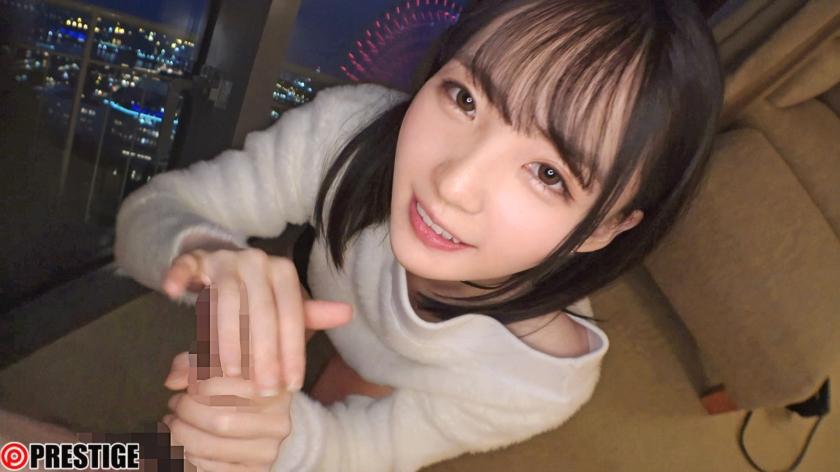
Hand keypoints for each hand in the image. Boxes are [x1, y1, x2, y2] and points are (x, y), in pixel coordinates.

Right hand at [162, 246, 351, 394]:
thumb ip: (311, 314)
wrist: (225, 262)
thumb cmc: (262, 294)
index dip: (292, 352)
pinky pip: (185, 265)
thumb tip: (348, 313)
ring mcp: (224, 259)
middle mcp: (256, 261)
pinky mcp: (196, 259)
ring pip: (225, 299)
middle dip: (263, 354)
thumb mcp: (287, 305)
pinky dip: (178, 276)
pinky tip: (174, 294)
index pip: (291, 316)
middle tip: (263, 389)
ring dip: (226, 337)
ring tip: (229, 372)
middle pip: (261, 311)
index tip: (291, 386)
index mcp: (283, 271)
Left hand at [163, 352, 288, 471]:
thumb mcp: (223, 365)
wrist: (263, 421)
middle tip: (175, 404)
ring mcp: (267, 450)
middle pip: (219, 421)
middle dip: (187, 412)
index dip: (201, 386)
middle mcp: (278, 422)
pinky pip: (211, 468)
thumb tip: (174, 380)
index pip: (232, 386)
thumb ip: (196, 364)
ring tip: (174, 423)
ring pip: (210, 446)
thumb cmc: (239, 388)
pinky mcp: (255, 471)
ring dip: (181, 434)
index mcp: (277, 390)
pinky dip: (188, 455)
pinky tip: (183, 443)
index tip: (190, 386)